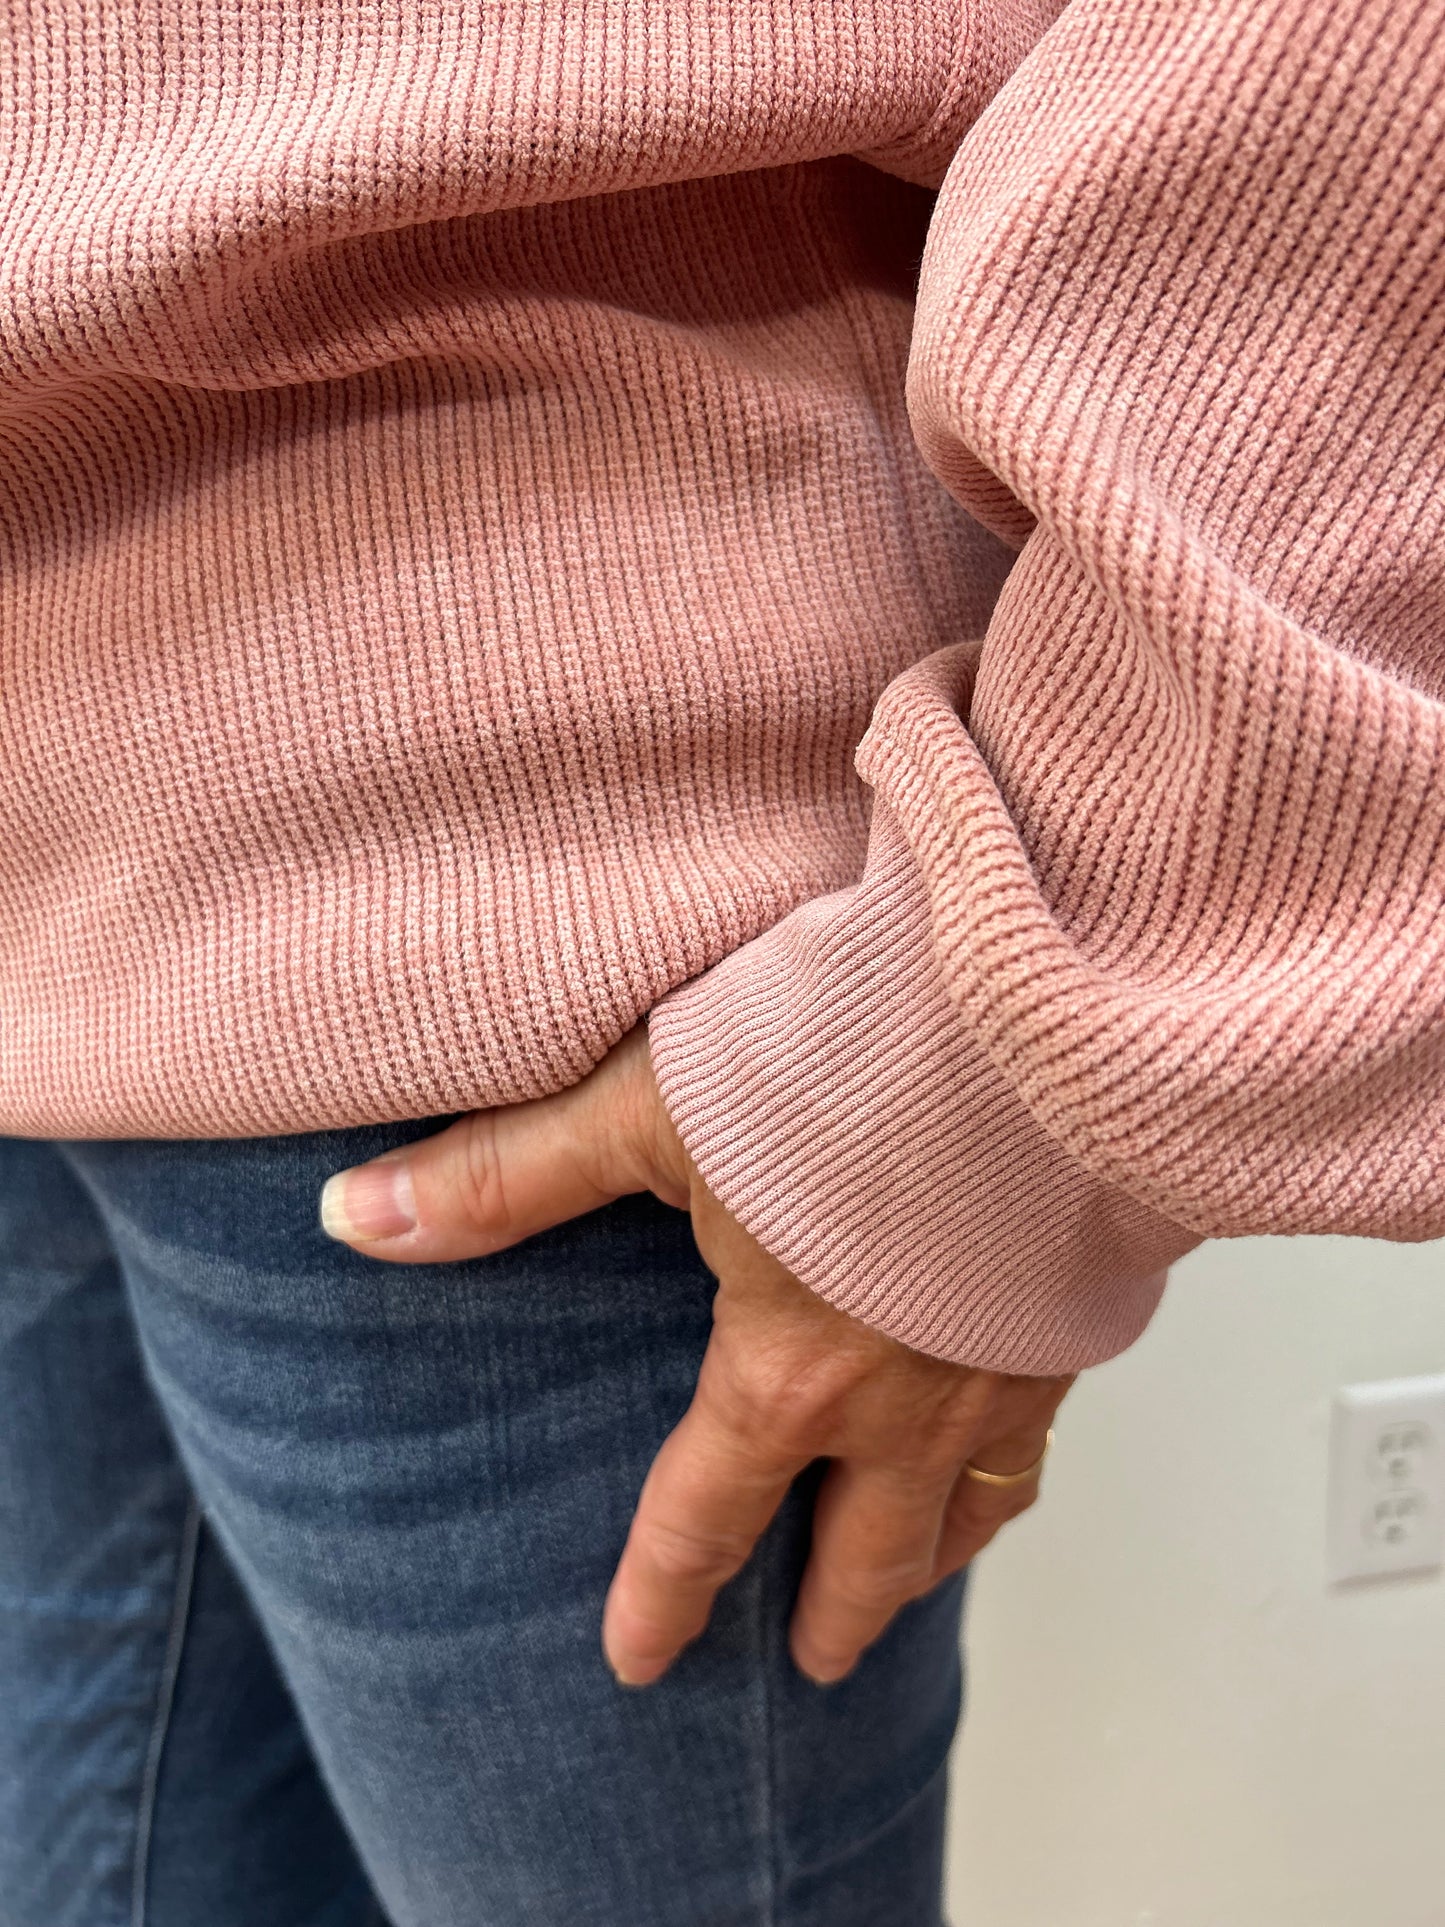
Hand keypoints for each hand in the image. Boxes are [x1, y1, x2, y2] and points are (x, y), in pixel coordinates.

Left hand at [319, 1027, 1071, 1685]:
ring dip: (934, 1559)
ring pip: (975, 1508)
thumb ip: (505, 1174)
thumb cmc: (846, 1050)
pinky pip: (1050, 1432)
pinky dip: (1017, 1467)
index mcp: (793, 1369)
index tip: (639, 1661)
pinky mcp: (1081, 1314)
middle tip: (813, 1665)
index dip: (664, 1595)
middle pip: (868, 1549)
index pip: (709, 1513)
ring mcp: (1009, 1368)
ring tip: (915, 1581)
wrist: (1040, 1021)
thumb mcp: (650, 1105)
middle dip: (833, 1614)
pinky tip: (1011, 1443)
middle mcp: (909, 1399)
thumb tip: (350, 1218)